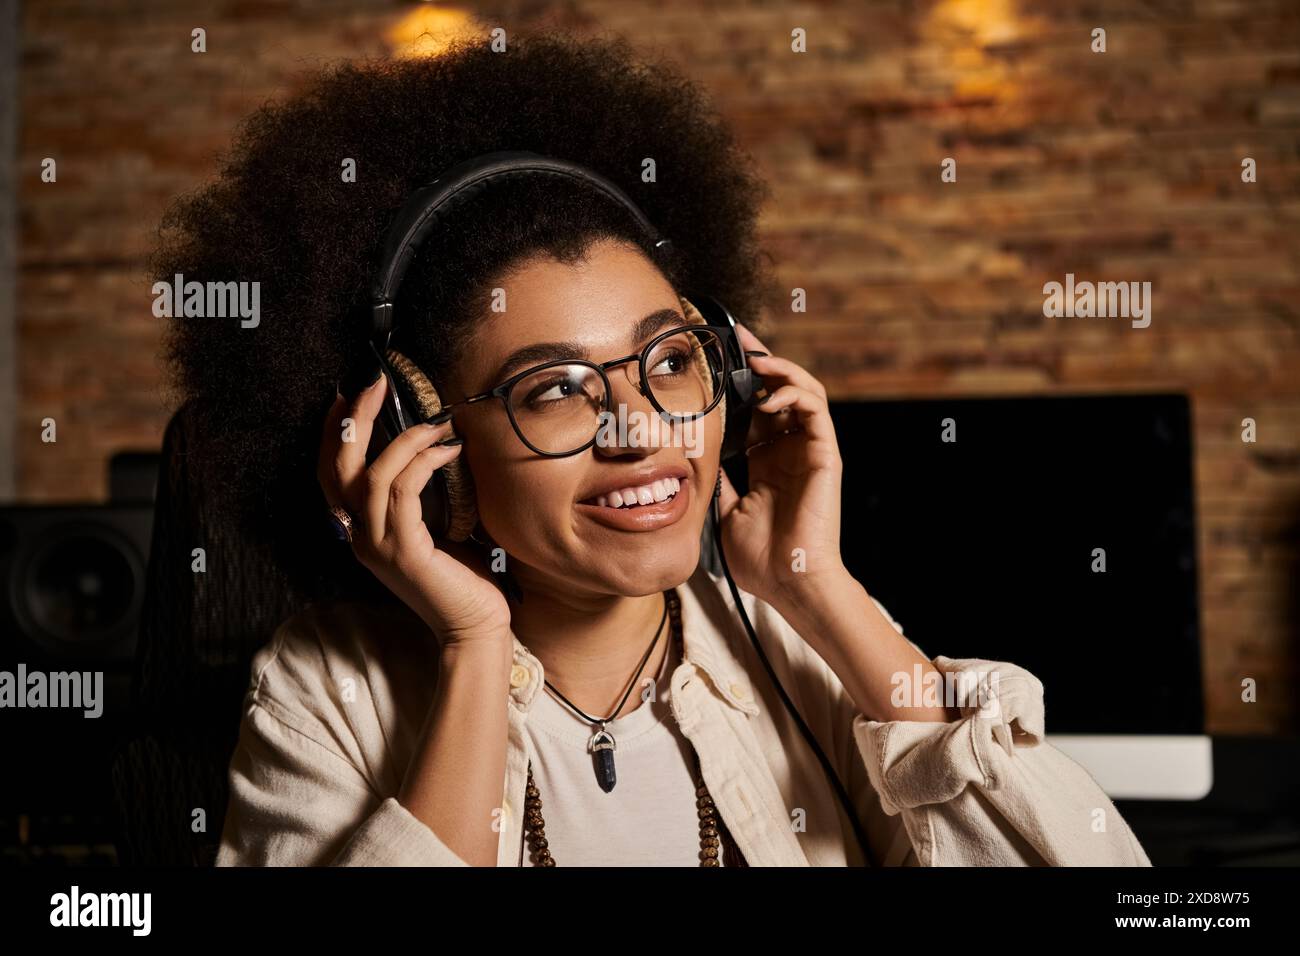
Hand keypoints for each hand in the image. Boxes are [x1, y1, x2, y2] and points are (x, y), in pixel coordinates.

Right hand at [317, 374, 512, 648]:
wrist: (475, 627)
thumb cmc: (463, 577)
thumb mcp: (438, 526)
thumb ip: (424, 494)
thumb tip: (438, 444)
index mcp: (362, 530)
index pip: (332, 474)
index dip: (334, 432)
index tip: (351, 394)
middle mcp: (360, 537)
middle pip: (339, 468)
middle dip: (355, 419)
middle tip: (376, 383)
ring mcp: (378, 546)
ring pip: (373, 476)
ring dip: (404, 440)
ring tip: (436, 422)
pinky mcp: (404, 552)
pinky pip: (403, 492)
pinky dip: (423, 463)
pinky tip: (448, 451)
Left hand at [715, 325, 846, 611]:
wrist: (789, 582)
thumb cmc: (760, 558)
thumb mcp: (723, 511)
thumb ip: (715, 481)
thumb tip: (690, 457)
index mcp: (768, 462)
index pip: (757, 409)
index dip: (742, 383)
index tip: (717, 359)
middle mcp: (791, 451)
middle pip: (781, 390)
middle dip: (761, 361)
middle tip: (737, 339)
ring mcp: (810, 451)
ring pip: (804, 391)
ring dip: (781, 370)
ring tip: (756, 361)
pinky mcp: (825, 455)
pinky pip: (816, 409)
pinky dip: (794, 393)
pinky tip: (769, 396)